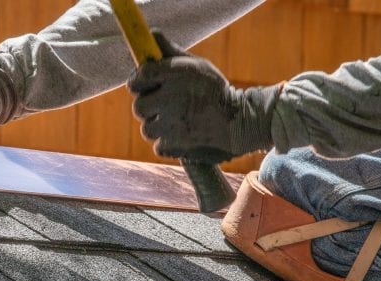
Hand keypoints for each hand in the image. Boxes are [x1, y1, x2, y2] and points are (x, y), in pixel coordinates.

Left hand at [129, 32, 281, 162]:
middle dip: (149, 107)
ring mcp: (171, 123)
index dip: (138, 81)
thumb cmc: (215, 90)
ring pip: (147, 128)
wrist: (241, 121)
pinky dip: (169, 143)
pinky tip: (184, 135)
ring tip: (179, 121)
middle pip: (139, 106)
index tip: (144, 85)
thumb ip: (171, 53)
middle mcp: (171, 98)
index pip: (141, 75)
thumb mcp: (197, 66)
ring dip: (159, 126)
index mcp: (176, 74)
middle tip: (165, 106)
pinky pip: (159, 145)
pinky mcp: (174, 144)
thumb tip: (151, 36)